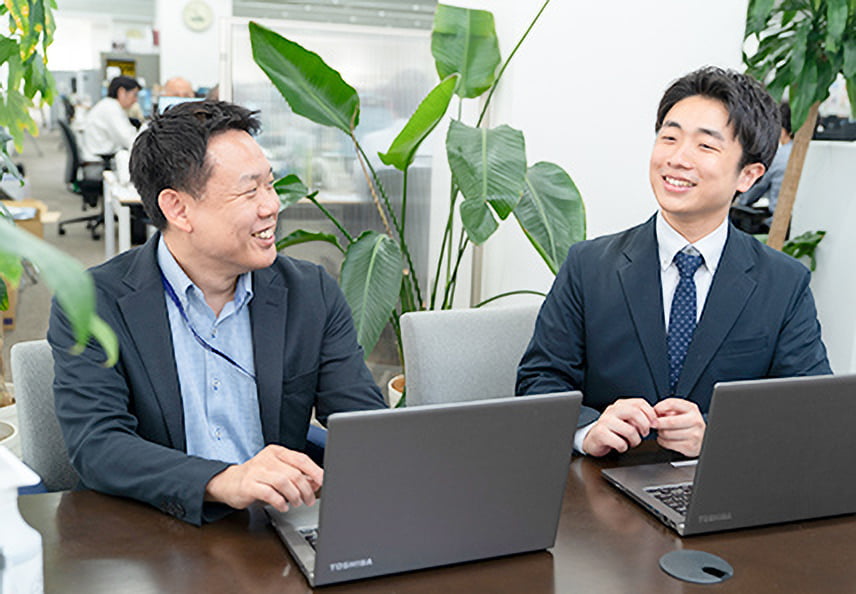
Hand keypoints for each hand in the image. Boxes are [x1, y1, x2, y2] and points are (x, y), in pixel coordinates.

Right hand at [205, 445, 323, 511]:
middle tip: (309, 499)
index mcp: (277, 452)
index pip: (301, 459)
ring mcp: (256, 471)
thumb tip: (316, 482)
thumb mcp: (278, 472)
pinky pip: (269, 493)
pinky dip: (280, 501)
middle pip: (294, 473)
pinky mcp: (248, 485)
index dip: (315, 471)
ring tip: (296, 503)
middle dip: (306, 489)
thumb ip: (297, 475)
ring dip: (294, 495)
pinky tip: (283, 506)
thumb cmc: (256, 477)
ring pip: (283, 482)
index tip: (323, 481)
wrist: (227, 482)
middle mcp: (267, 459)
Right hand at [583, 398, 657, 456]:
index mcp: (620, 405)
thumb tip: (654, 419)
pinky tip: (620, 446)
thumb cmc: (613, 431)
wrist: (593, 439)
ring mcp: (605, 421)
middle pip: (635, 413)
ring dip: (635, 441)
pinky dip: (624, 447)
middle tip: (644, 434)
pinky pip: (620, 442)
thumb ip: (639, 416)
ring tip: (631, 442)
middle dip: (644, 426)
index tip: (653, 423)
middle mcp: (612, 410)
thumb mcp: (626, 420)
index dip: (650, 414)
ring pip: (630, 430)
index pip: (640, 403)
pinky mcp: (600, 433)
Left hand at [653, 398, 705, 456]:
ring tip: (661, 431)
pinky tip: (665, 439)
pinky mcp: (690, 447)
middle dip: (657, 423)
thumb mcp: (680, 411)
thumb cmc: (686, 422)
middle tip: (652, 424)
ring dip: (660, 433)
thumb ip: (667, 408)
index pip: (671, 403)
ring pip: (667, 433)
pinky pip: (668, 444)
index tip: (654, 412)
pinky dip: (662, 441)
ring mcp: (694, 435)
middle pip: (670, 421)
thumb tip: (654, 412)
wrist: (701, 438)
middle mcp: (695, 421)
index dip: (658, 408)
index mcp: (692, 408)